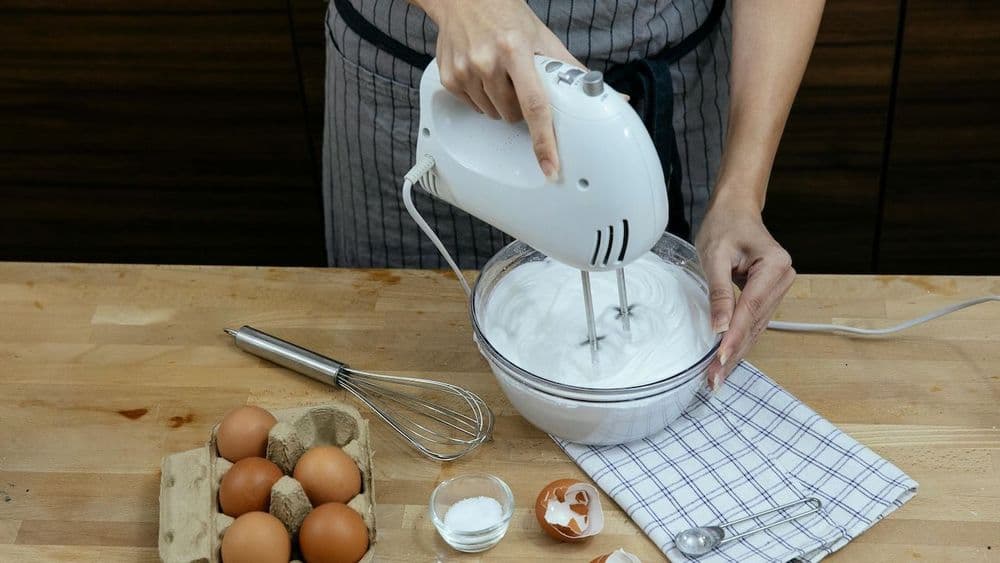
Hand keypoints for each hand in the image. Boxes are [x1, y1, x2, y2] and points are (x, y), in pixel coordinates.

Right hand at [419, 0, 581, 178]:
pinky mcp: (450, 78)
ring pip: (493, 114)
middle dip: (520, 105)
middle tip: (518, 80)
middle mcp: (488, 61)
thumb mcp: (542, 37)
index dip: (544, 140)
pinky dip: (481, 96)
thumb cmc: (506, 16)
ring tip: (499, 73)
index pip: (535, 105)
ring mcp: (465, 70)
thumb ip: (570, 69)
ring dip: (501, 102)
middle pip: (513, 114)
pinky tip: (481, 73)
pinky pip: (473, 106)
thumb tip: (608, 94)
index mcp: (516, 49)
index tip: (549, 166)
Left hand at [695, 195, 794, 389]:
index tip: (718, 359)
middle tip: (714, 379)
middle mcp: (783, 279)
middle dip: (733, 352)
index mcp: (775, 265)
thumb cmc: (724, 226)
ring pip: (755, 327)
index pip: (750, 308)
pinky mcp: (768, 295)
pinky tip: (726, 359)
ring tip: (717, 377)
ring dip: (736, 352)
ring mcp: (778, 288)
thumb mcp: (715, 256)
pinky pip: (753, 322)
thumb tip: (720, 327)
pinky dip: (740, 341)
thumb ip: (718, 292)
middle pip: (755, 323)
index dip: (734, 336)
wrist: (734, 210)